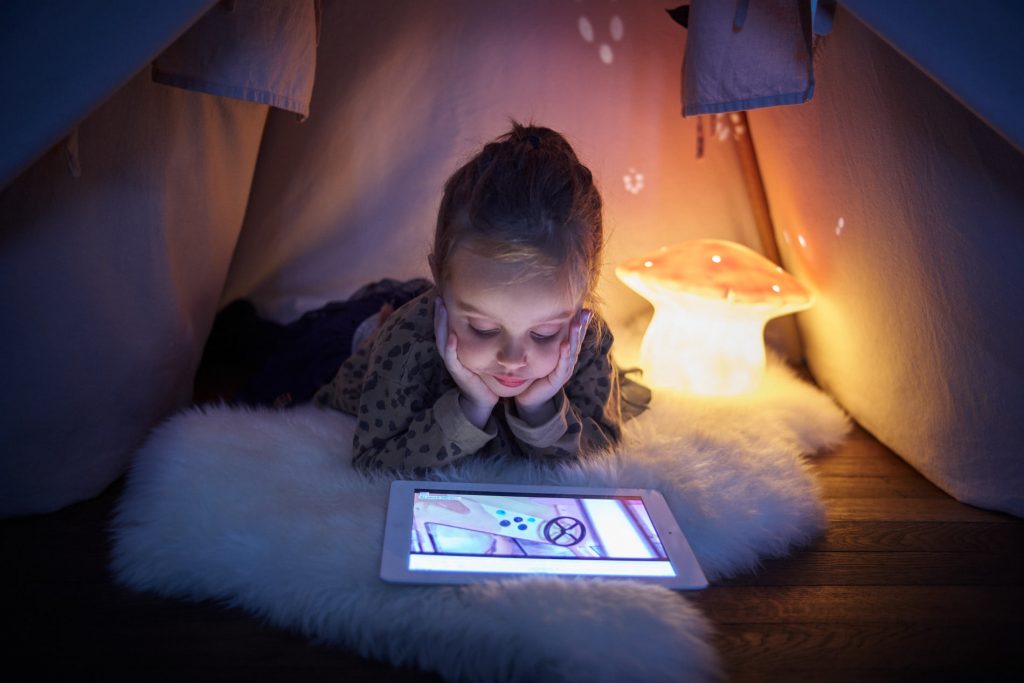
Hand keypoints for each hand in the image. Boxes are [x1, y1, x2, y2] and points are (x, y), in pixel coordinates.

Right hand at [434, 297, 498, 427]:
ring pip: (443, 339)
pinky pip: (451, 358)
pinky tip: (452, 335)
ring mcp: (453, 362)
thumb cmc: (485, 375)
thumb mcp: (486, 352)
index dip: (447, 310)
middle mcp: (452, 352)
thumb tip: (501, 317)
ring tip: (441, 308)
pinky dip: (450, 347)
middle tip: (439, 295)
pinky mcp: (458, 373)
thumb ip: (489, 337)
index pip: (449, 324)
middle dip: (440, 312)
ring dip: (441, 324)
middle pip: (442, 328)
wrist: (482, 400)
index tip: (447, 291)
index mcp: (457, 346)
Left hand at [514, 308, 591, 423]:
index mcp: (566, 355)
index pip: (575, 336)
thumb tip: (539, 320)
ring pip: (572, 351)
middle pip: (577, 341)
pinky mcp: (557, 380)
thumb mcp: (542, 355)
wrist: (531, 399)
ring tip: (576, 324)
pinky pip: (562, 365)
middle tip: (586, 312)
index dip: (581, 323)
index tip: (585, 308)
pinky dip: (564, 355)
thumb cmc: (535, 375)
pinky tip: (565, 345)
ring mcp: (565, 371)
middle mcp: (568, 362)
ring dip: (574, 337)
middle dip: (581, 326)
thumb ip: (545, 341)